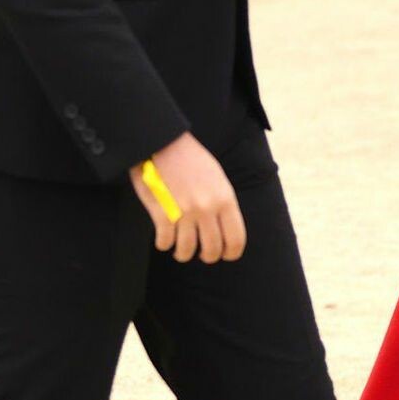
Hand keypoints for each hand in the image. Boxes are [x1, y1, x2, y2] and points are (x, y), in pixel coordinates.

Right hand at [130, 132, 246, 263]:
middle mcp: (207, 209)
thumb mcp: (217, 178)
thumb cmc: (191, 159)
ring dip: (183, 254)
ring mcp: (184, 213)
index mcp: (225, 199)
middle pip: (212, 250)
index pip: (236, 239)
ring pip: (187, 251)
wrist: (163, 143)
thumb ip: (223, 203)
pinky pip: (165, 243)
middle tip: (201, 253)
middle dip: (207, 256)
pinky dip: (163, 244)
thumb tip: (224, 228)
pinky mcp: (162, 214)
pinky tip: (164, 238)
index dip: (232, 253)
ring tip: (180, 249)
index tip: (225, 254)